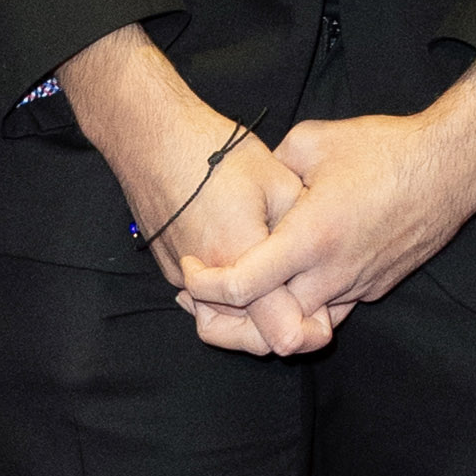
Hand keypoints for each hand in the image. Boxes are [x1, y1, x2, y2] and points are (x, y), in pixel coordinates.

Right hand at [56, 25, 322, 355]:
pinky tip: (241, 263)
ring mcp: (181, 277)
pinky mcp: (167, 269)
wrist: (149, 134)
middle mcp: (208, 279)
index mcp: (242, 259)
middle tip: (305, 309)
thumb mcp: (279, 182)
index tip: (325, 314)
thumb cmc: (215, 152)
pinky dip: (224, 298)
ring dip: (250, 320)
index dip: (310, 332)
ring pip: (222, 324)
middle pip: (251, 341)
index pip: (281, 333)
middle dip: (281, 333)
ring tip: (273, 289)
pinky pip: (201, 302)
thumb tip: (322, 259)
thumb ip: (303, 230)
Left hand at [178, 61, 475, 337]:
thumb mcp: (312, 142)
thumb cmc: (384, 148)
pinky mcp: (376, 287)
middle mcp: (334, 272)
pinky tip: (284, 284)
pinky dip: (301, 305)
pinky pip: (330, 308)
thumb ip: (272, 168)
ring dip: (267, 317)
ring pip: (301, 324)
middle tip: (198, 298)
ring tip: (238, 296)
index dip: (206, 286)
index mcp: (311, 237)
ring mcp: (358, 285)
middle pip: (267, 323)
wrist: (452, 166)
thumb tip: (249, 183)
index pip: (244, 285)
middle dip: (228, 318)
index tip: (190, 271)